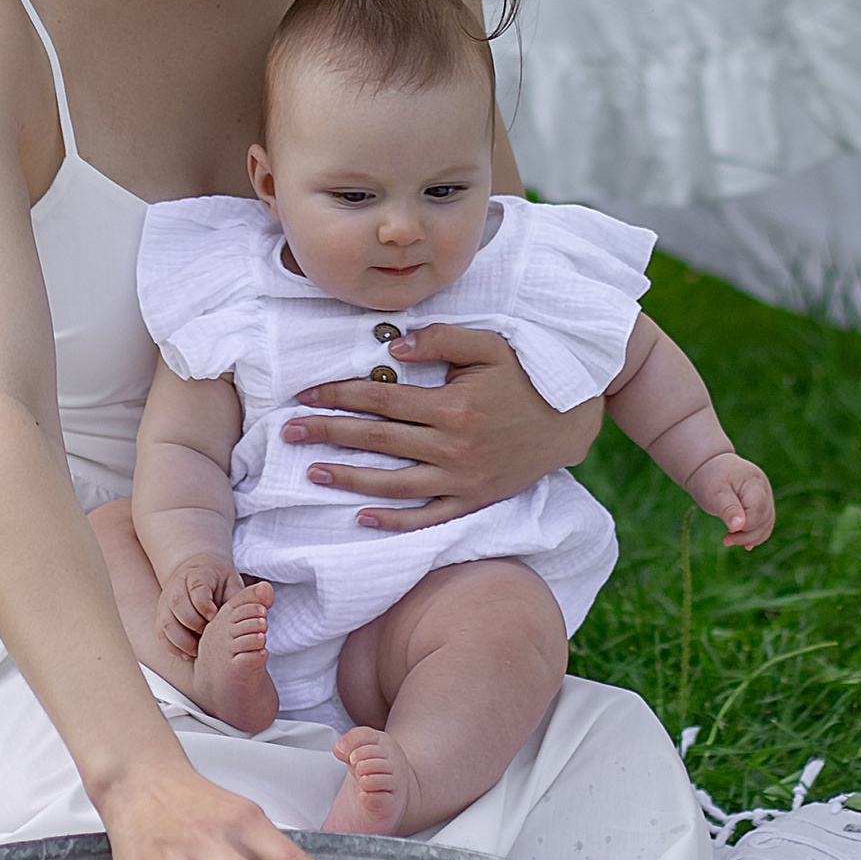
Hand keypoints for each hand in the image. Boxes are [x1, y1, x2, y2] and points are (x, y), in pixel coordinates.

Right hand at [154, 554, 236, 667]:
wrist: (195, 572)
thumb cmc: (218, 580)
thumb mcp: (233, 581)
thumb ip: (244, 595)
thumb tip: (265, 602)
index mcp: (197, 575)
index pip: (197, 589)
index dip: (204, 605)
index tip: (214, 617)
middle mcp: (176, 587)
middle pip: (178, 605)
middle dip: (193, 623)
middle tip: (207, 635)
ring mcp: (165, 602)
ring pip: (167, 622)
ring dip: (181, 640)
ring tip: (197, 651)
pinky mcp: (161, 616)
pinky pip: (162, 634)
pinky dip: (173, 647)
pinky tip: (188, 654)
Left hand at [282, 324, 601, 531]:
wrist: (571, 421)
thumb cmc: (526, 376)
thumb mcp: (490, 345)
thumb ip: (442, 339)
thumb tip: (395, 345)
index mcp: (452, 406)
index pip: (381, 399)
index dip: (340, 395)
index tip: (306, 394)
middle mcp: (452, 447)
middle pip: (377, 440)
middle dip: (329, 434)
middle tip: (290, 432)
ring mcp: (462, 479)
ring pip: (394, 483)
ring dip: (349, 478)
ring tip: (312, 472)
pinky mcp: (473, 500)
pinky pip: (427, 517)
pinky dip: (393, 521)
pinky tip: (361, 516)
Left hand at [690, 451, 774, 548]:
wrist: (710, 466)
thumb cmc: (710, 479)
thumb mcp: (715, 493)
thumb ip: (728, 508)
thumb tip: (739, 526)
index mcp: (755, 484)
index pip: (758, 512)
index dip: (745, 526)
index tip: (727, 532)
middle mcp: (765, 490)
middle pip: (764, 519)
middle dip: (746, 535)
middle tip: (725, 541)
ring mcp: (766, 496)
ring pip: (767, 523)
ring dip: (751, 537)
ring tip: (730, 541)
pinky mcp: (761, 503)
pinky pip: (764, 522)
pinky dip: (756, 533)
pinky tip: (746, 544)